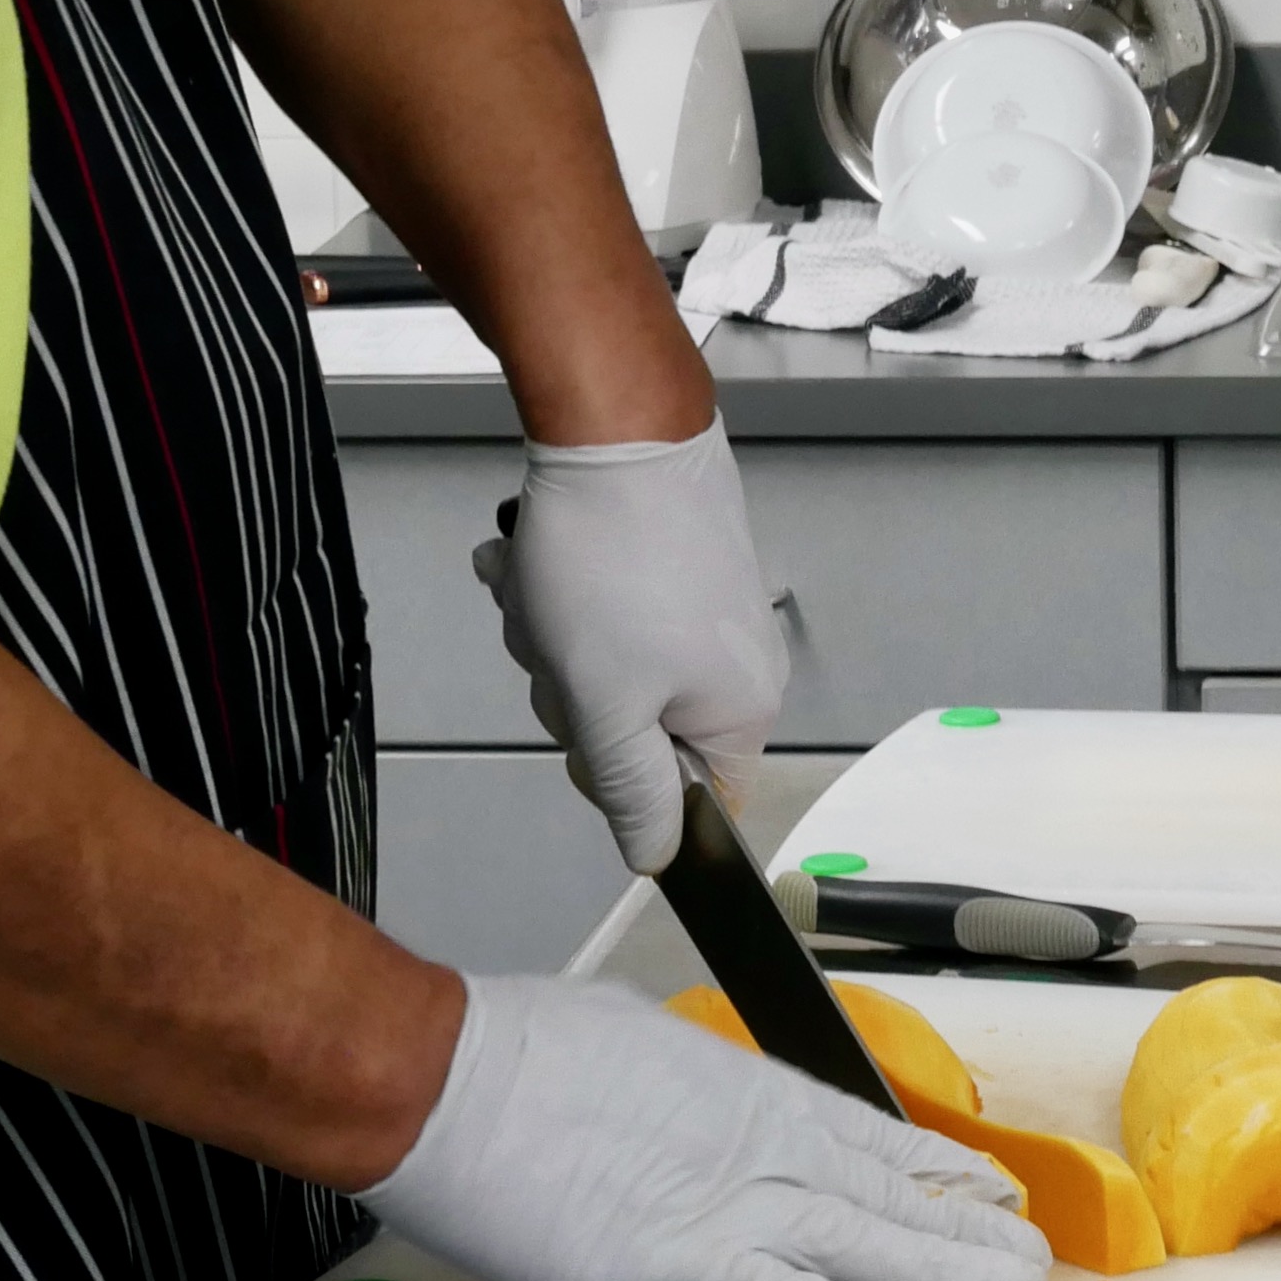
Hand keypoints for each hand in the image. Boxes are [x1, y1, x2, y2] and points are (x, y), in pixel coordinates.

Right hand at [359, 976, 1052, 1280]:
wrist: (443, 1079)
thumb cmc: (510, 1055)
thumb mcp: (628, 1043)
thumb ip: (682, 1089)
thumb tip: (694, 1107)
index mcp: (738, 1093)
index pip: (864, 1136)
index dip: (931, 1164)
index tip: (984, 1184)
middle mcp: (751, 1147)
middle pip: (884, 1192)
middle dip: (964, 1227)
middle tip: (1033, 1253)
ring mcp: (722, 1204)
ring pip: (864, 1241)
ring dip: (944, 1268)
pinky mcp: (678, 1263)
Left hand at [471, 419, 788, 873]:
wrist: (612, 424)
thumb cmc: (612, 560)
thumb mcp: (605, 706)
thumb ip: (632, 794)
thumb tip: (654, 856)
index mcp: (740, 708)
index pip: (695, 801)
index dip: (628, 786)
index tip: (591, 738)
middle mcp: (734, 659)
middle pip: (635, 732)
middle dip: (571, 692)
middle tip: (560, 644)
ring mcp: (701, 606)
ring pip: (602, 666)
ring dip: (551, 635)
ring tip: (544, 587)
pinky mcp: (668, 561)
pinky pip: (598, 608)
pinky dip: (557, 591)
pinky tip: (540, 558)